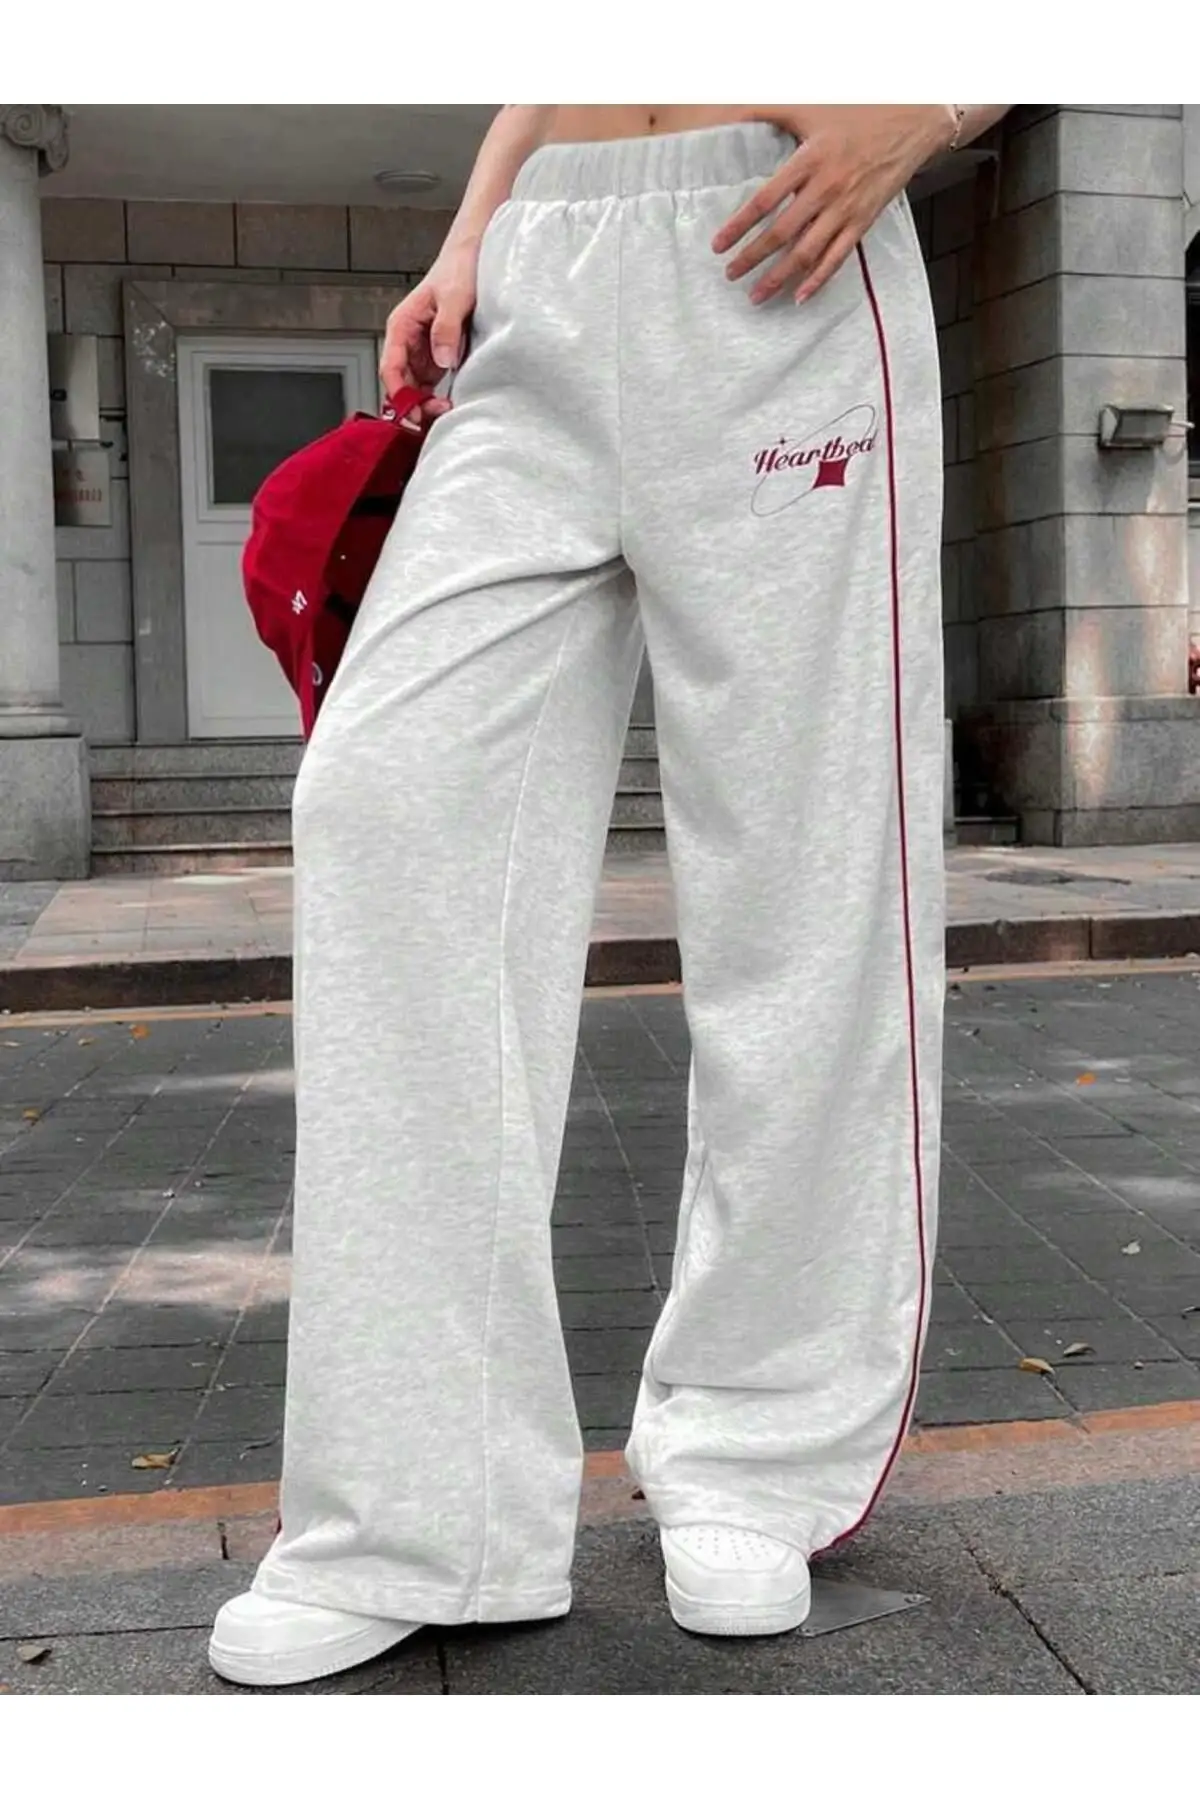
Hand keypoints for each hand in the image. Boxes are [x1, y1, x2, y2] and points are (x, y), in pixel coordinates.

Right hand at [378, 237, 479, 421]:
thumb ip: (447, 328)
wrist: (473, 255)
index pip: (390, 367)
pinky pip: (432, 383)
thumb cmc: (459, 268)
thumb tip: (443, 360)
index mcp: (402, 325)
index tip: (413, 410)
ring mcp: (423, 349)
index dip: (399, 393)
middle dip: (414, 403)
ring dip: (426, 403)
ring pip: (415, 386)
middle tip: (436, 416)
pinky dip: (437, 396)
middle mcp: (408, 340)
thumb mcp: (455, 296)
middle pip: (401, 382)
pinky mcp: (439, 355)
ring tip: (445, 413)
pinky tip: (450, 404)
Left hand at [714, 106, 953, 303]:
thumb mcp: (810, 106)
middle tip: (730, 275)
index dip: (740, 225)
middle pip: (782, 233)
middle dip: (753, 258)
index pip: (765, 200)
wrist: (912, 121)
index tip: (718, 245)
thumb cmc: (857, 111)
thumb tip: (729, 108)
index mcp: (810, 160)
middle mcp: (827, 188)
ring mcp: (847, 208)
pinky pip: (838, 258)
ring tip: (756, 295)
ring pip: (807, 253)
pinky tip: (799, 297)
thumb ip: (768, 108)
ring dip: (779, 277)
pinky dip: (818, 280)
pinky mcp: (864, 221)